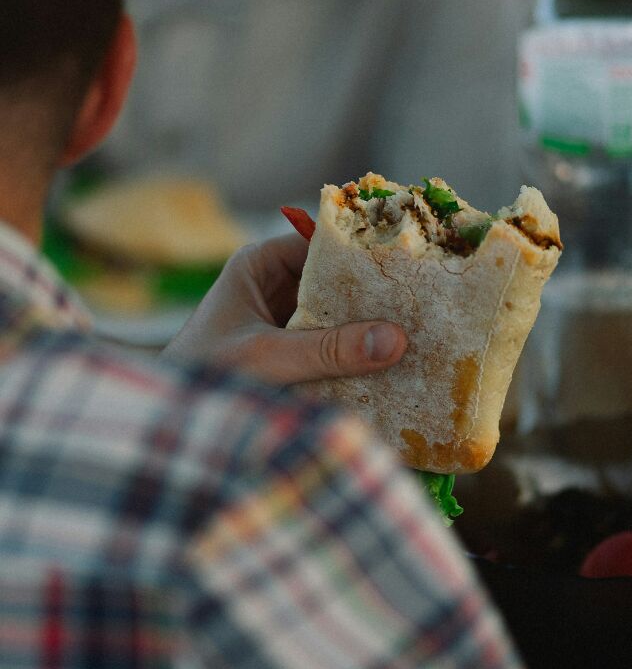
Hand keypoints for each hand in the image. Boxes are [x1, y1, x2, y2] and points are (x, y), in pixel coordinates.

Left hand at [163, 234, 407, 384]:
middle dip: (373, 292)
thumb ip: (328, 349)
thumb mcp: (268, 358)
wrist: (171, 425)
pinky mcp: (290, 351)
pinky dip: (355, 351)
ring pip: (336, 312)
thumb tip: (395, 339)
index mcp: (259, 263)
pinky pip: (330, 343)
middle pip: (335, 278)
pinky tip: (392, 360)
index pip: (322, 243)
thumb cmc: (202, 377)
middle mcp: (273, 284)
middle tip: (424, 301)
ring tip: (420, 329)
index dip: (363, 251)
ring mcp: (283, 318)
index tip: (407, 263)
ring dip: (367, 324)